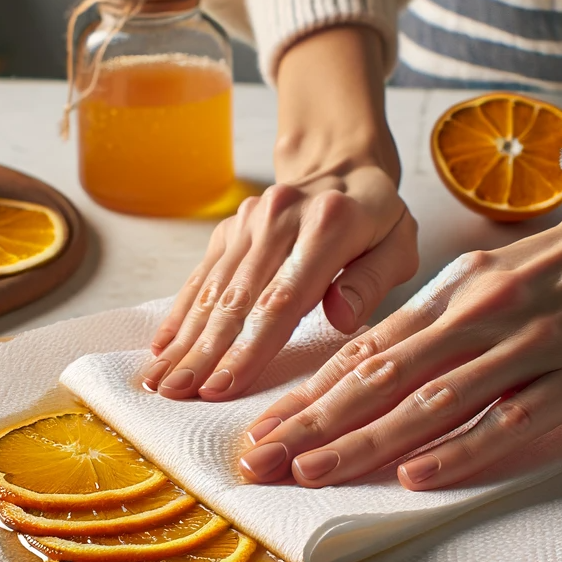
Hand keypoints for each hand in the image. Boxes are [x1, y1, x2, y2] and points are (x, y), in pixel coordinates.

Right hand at [141, 26, 418, 399]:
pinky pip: (202, 275)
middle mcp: (280, 216)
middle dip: (204, 351)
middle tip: (177, 393)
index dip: (250, 347)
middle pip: (237, 297)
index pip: (282, 298)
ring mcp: (249, 220)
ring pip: (213, 289)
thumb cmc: (377, 222)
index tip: (224, 386)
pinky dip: (180, 313)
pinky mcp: (230, 228)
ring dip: (185, 337)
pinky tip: (161, 346)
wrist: (343, 168)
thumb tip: (340, 317)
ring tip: (161, 380)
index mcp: (328, 224)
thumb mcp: (399, 246)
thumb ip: (373, 281)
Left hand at [238, 174, 561, 488]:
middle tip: (259, 460)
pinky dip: (459, 449)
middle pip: (381, 379)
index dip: (309, 394)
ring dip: (366, 441)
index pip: (364, 353)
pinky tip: (413, 475)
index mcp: (447, 296)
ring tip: (309, 470)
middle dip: (313, 423)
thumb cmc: (550, 270)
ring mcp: (528, 348)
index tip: (262, 427)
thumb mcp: (479, 281)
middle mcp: (476, 318)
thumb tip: (361, 368)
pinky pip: (509, 419)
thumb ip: (426, 323)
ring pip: (433, 402)